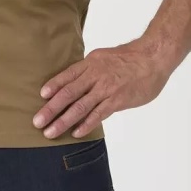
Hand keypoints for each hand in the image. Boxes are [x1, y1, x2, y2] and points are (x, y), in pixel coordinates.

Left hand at [33, 40, 171, 138]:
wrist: (153, 58)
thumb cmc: (130, 58)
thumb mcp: (104, 57)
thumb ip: (91, 70)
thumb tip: (77, 82)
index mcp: (90, 63)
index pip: (67, 76)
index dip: (53, 85)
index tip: (41, 96)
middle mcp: (95, 75)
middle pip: (68, 93)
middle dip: (51, 109)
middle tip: (37, 122)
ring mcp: (106, 88)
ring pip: (80, 106)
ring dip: (63, 121)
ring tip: (50, 132)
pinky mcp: (118, 100)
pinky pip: (98, 114)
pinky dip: (86, 124)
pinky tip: (76, 133)